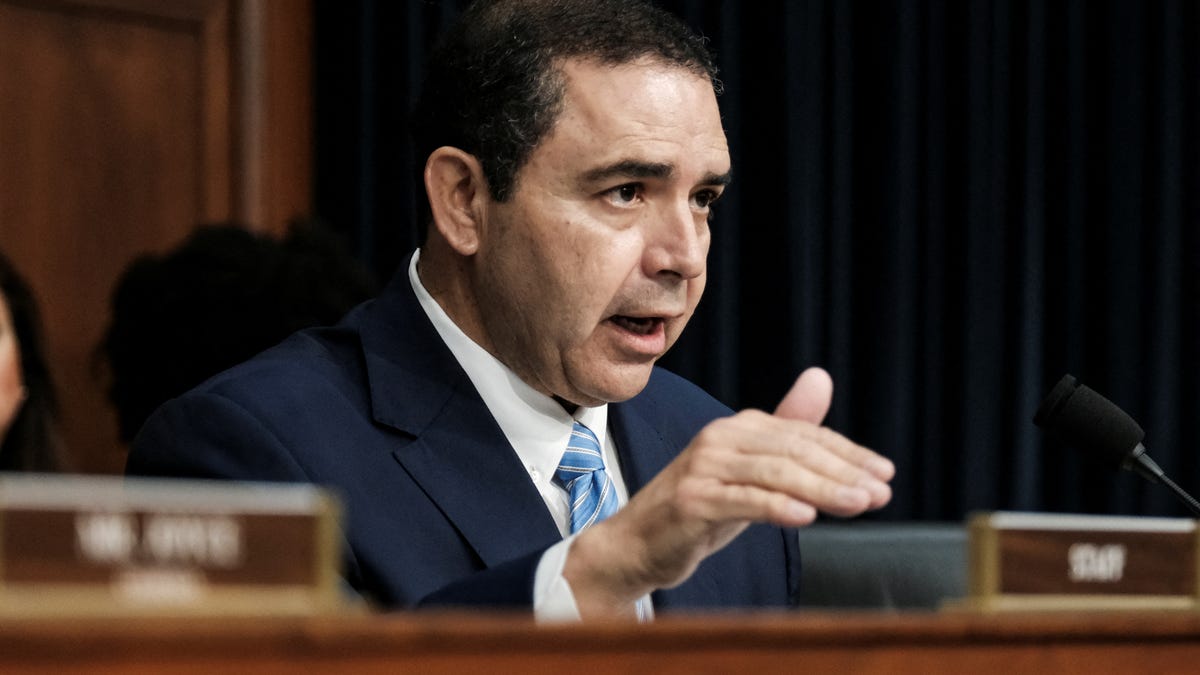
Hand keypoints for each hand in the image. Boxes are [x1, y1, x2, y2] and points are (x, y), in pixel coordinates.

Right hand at [564, 367, 893, 616]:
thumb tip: (821, 376)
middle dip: (843, 471)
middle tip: (881, 493)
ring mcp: (703, 468)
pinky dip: (778, 506)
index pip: (805, 435)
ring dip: (822, 489)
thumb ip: (787, 430)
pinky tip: (806, 516)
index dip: (849, 453)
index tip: (885, 474)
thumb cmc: (702, 507)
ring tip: (858, 505)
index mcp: (739, 427)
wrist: (639, 544)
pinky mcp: (691, 500)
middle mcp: (720, 438)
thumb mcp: (752, 472)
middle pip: (793, 450)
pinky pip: (743, 500)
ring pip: (774, 473)